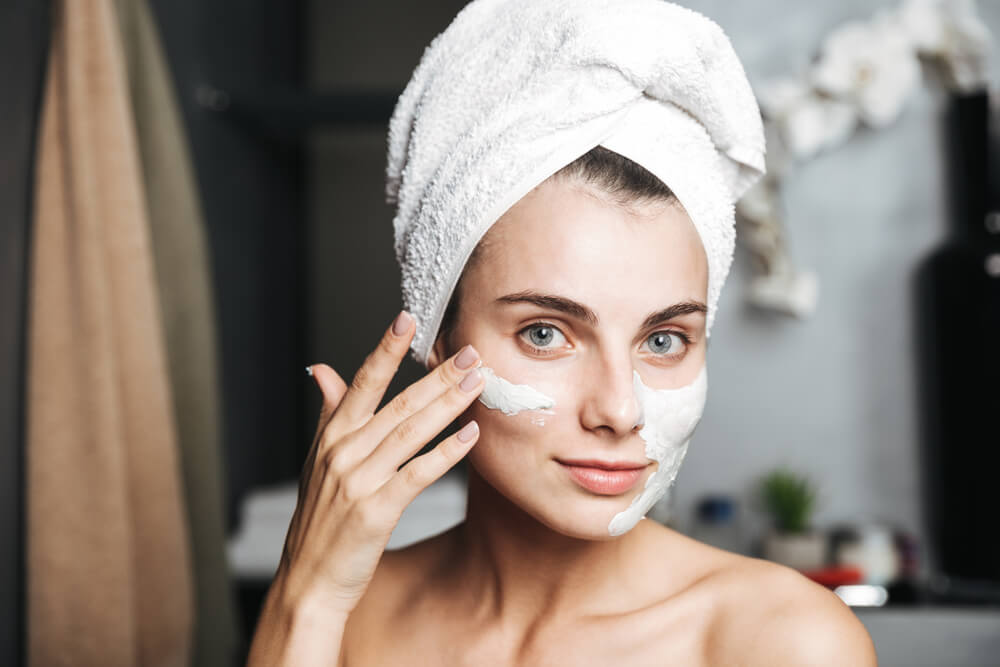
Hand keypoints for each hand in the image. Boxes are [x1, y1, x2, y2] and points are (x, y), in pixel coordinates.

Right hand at [271, 310, 483, 618]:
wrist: (311, 578)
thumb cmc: (320, 519)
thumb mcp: (318, 461)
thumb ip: (329, 413)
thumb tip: (322, 370)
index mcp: (332, 436)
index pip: (362, 382)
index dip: (385, 349)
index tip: (407, 319)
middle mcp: (343, 452)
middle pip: (398, 403)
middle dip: (438, 375)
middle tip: (470, 352)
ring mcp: (358, 480)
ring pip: (412, 432)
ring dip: (449, 404)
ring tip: (478, 383)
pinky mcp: (376, 510)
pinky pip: (418, 473)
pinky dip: (447, 453)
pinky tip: (471, 436)